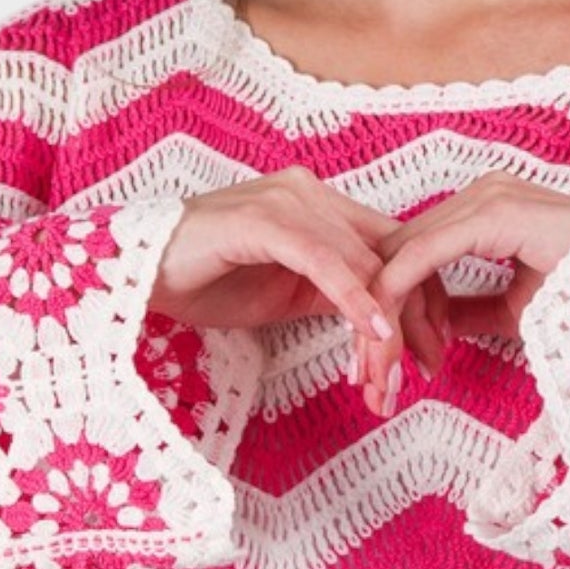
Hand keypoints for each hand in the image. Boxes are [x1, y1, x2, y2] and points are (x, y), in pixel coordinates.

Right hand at [147, 166, 450, 377]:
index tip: (436, 348)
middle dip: (418, 316)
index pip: (392, 249)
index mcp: (320, 207)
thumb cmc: (203, 281)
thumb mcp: (284, 292)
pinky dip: (354, 298)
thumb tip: (379, 325)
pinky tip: (374, 334)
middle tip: (432, 367)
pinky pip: (324, 261)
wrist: (132, 272)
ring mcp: (286, 202)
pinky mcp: (262, 219)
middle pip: (390, 255)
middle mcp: (311, 195)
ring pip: (363, 264)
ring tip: (394, 373)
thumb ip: (331, 294)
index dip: (423, 297)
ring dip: (386, 325)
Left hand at [355, 172, 569, 415]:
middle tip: (365, 376)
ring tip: (374, 370)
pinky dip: (399, 296)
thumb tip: (433, 326)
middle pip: (400, 252)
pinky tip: (388, 336)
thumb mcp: (518, 309)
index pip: (415, 254)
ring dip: (382, 315)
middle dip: (375, 316)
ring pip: (403, 254)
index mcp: (485, 211)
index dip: (390, 307)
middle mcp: (480, 195)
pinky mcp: (492, 214)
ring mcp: (485, 198)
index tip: (379, 361)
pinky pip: (424, 255)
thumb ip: (471, 310)